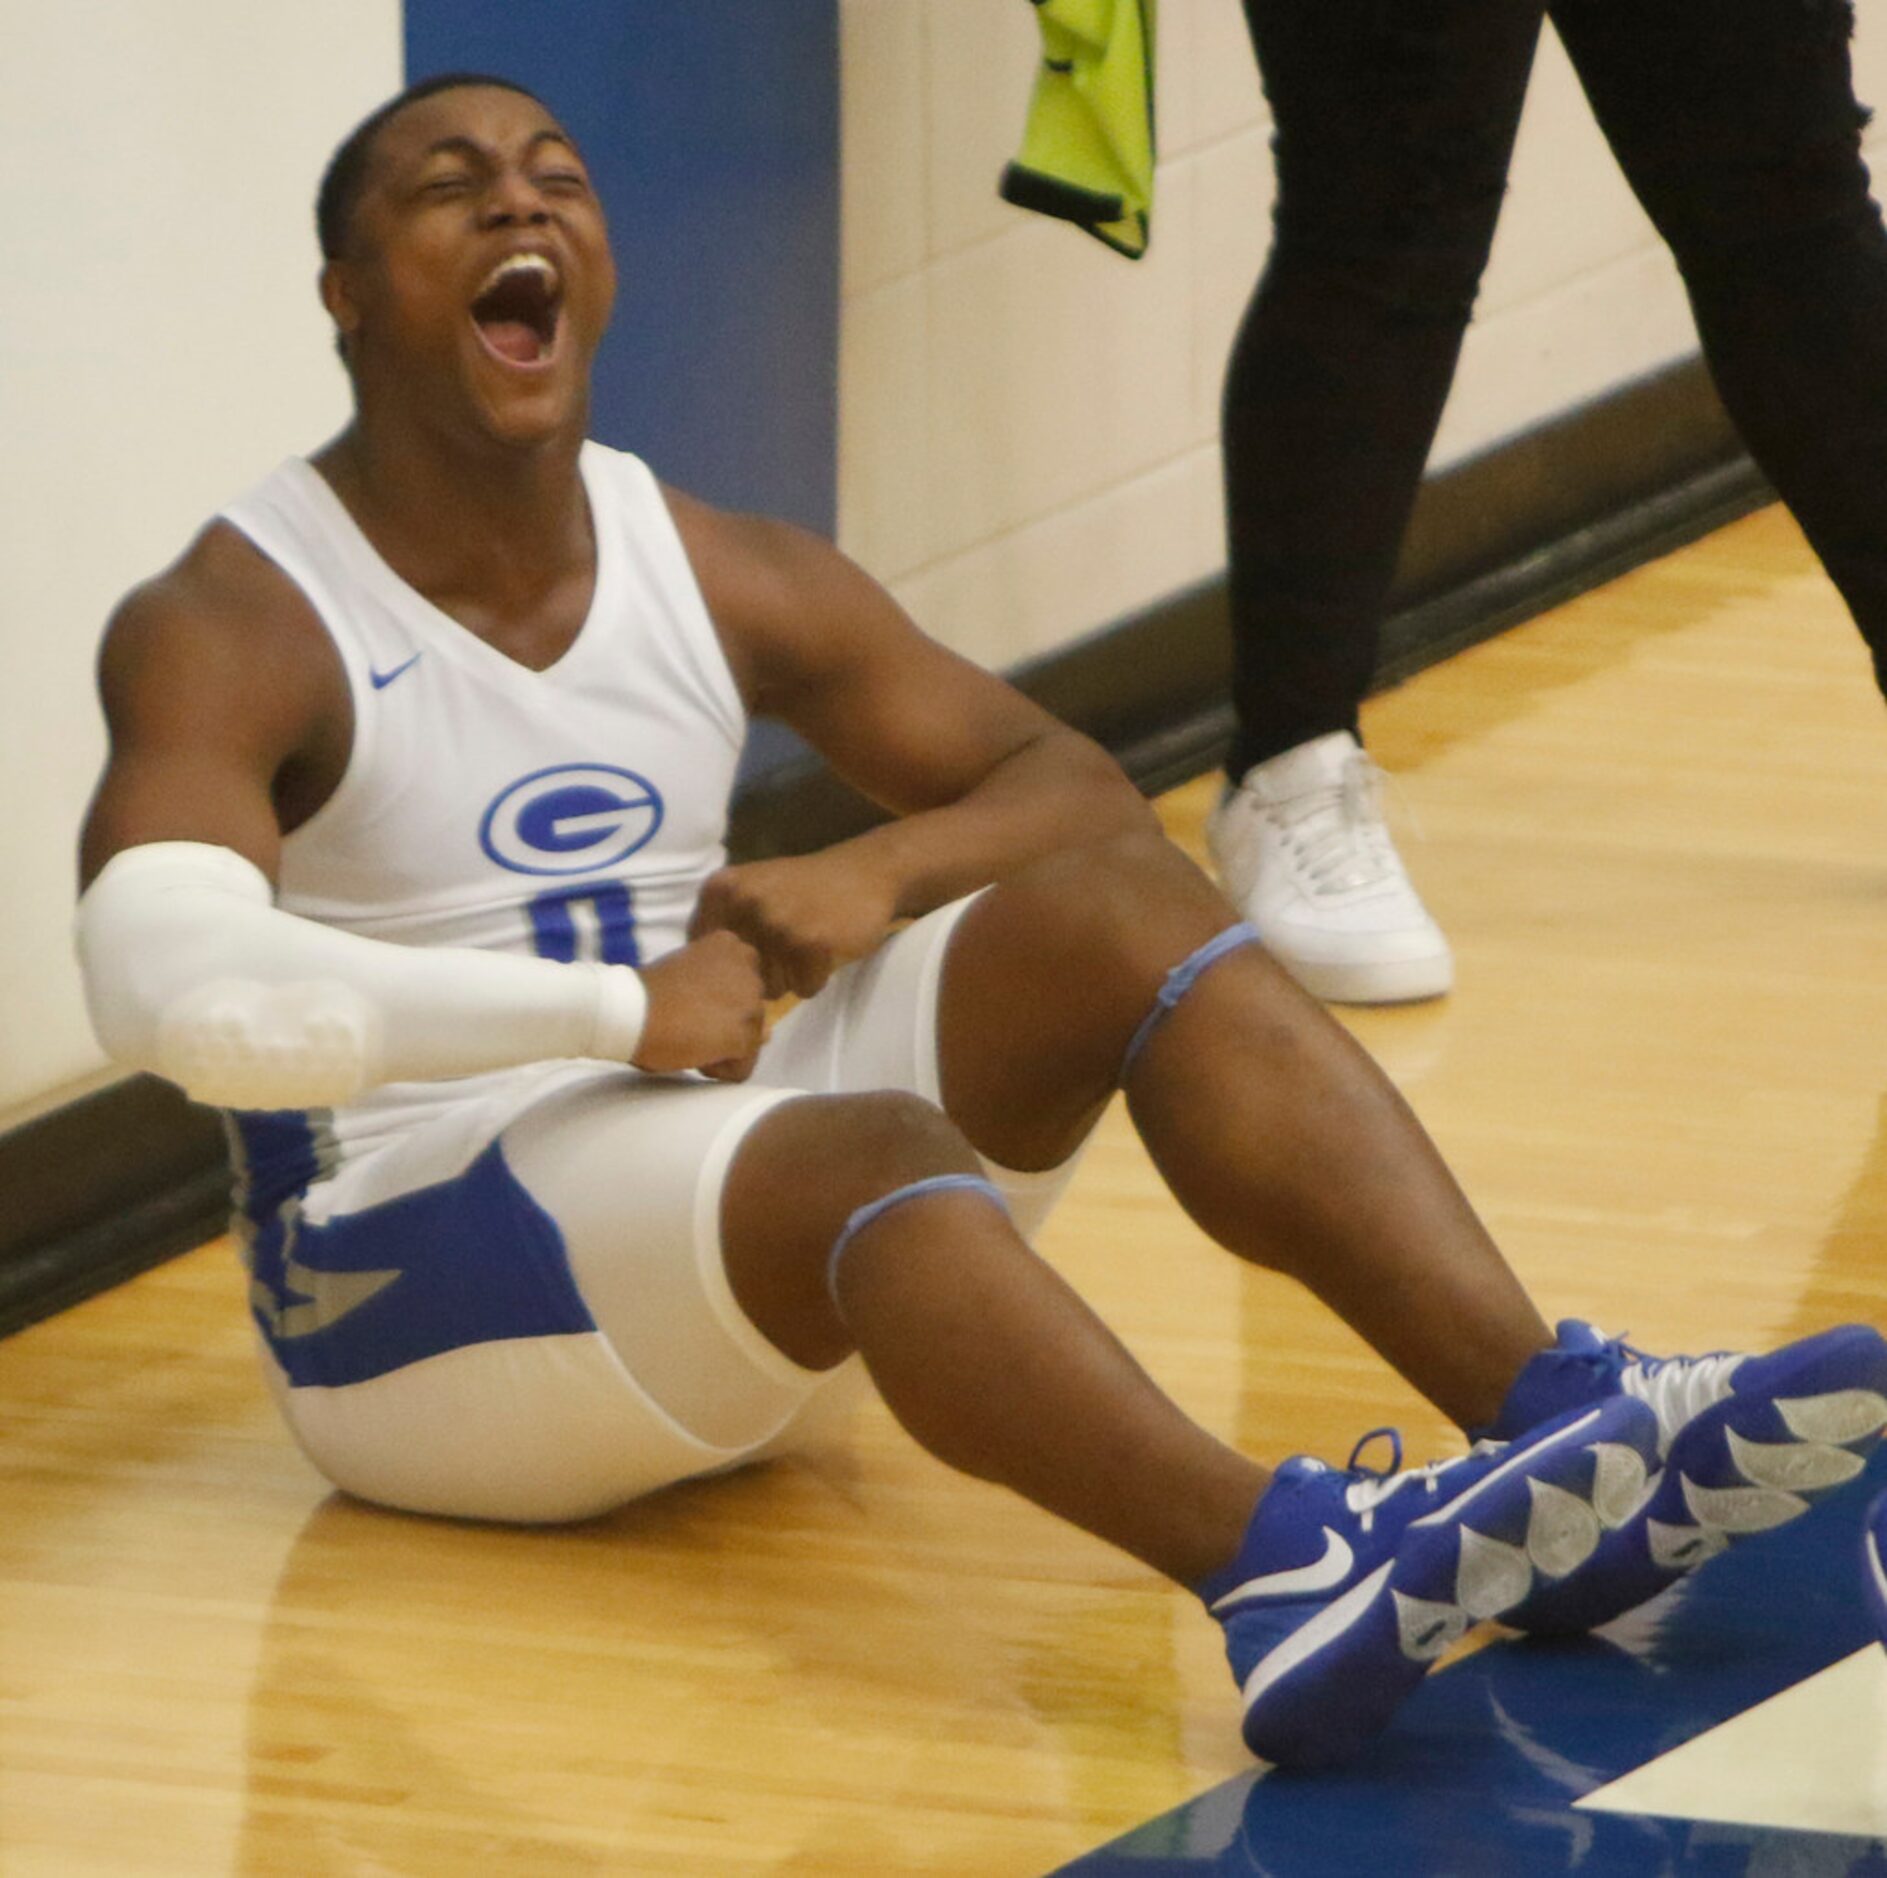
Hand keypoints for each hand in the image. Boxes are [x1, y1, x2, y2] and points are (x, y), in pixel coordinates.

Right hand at [631, 931, 766, 1081]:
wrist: (626, 1010)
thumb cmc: (646, 995)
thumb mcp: (689, 981)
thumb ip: (726, 996)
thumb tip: (769, 1033)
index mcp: (732, 946)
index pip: (744, 990)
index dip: (717, 1006)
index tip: (688, 1004)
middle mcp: (749, 967)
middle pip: (751, 1016)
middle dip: (723, 1028)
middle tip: (686, 1022)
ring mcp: (751, 1000)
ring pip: (748, 1044)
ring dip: (719, 1050)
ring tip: (688, 1037)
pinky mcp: (746, 1033)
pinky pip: (741, 1070)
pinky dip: (717, 1071)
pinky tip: (693, 1054)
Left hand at [688, 851, 900, 999]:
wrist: (865, 872)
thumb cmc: (804, 889)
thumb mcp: (751, 893)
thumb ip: (722, 926)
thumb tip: (697, 981)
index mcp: (721, 890)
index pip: (703, 956)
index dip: (730, 964)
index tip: (754, 946)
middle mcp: (743, 903)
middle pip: (739, 976)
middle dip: (764, 971)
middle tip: (789, 942)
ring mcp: (777, 922)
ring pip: (771, 987)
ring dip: (790, 977)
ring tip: (806, 945)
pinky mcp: (811, 943)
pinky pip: (804, 989)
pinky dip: (817, 978)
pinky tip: (826, 949)